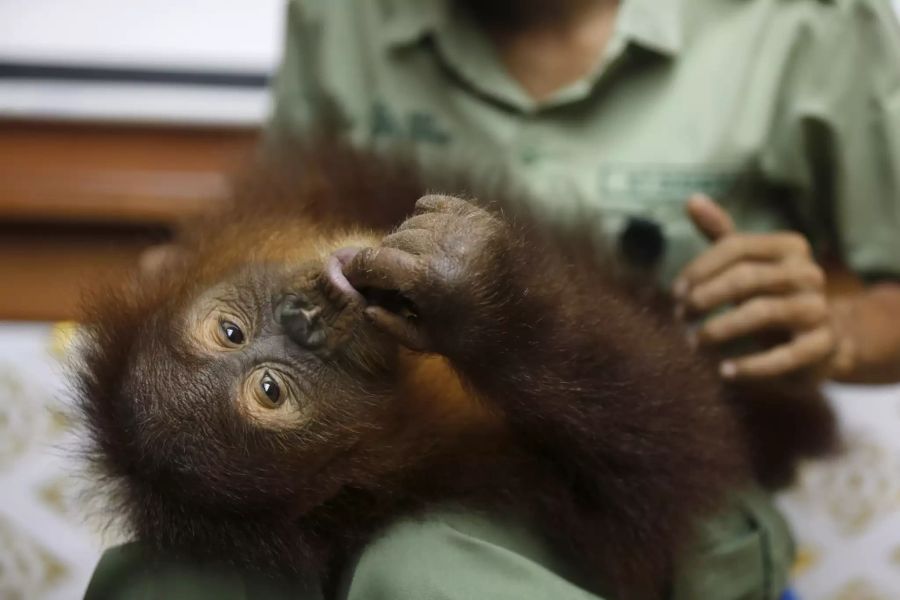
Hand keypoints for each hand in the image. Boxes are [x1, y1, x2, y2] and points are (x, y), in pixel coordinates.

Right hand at [344, 195, 509, 352]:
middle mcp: (448, 246)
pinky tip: (428, 235)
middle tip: (388, 276)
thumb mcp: (425, 340)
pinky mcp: (483, 218)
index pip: (376, 261)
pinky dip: (426, 217)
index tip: (353, 275)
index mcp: (430, 278)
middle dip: (385, 259)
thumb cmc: (472, 340)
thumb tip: (361, 301)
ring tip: (412, 260)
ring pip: (413, 220)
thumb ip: (388, 321)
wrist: (527, 324)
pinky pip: (438, 204)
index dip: (358, 269)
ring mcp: (468, 228)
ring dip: (406, 239)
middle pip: (393, 240)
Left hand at [674, 195, 836, 380]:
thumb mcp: (748, 263)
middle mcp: (808, 273)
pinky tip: (724, 372)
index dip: (699, 269)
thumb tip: (692, 200)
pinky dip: (750, 366)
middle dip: (705, 297)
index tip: (675, 294)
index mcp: (789, 247)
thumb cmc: (771, 295)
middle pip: (746, 277)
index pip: (735, 247)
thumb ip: (722, 234)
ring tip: (694, 343)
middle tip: (680, 317)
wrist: (823, 339)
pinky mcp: (823, 346)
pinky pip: (784, 356)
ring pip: (762, 312)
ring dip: (720, 329)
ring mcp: (818, 309)